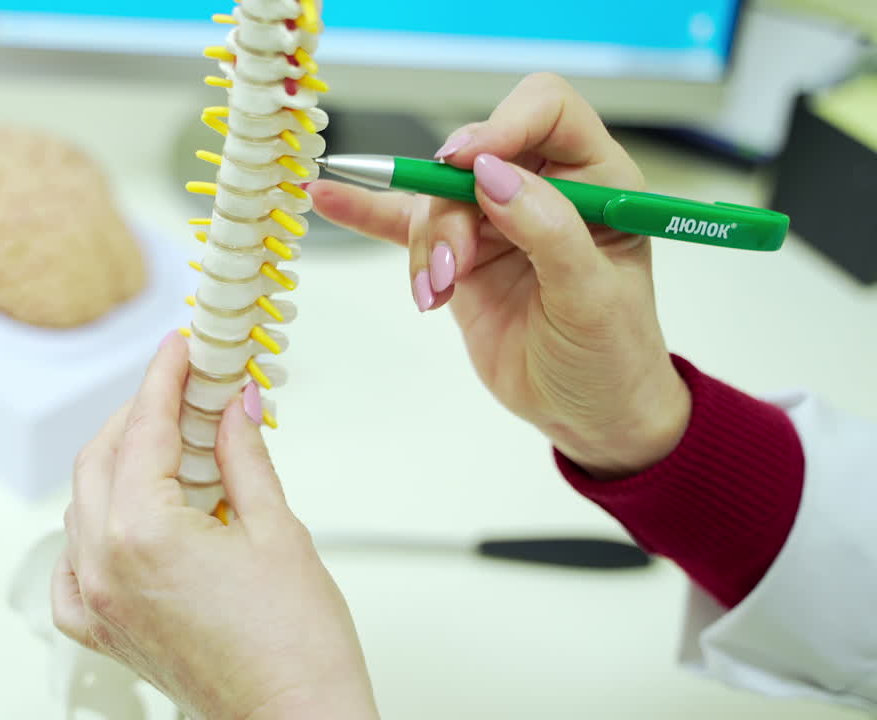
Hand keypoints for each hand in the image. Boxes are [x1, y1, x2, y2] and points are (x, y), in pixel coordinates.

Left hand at [53, 333, 378, 719]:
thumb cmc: (295, 646)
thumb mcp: (279, 530)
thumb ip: (245, 456)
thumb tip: (235, 405)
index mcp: (143, 533)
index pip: (144, 429)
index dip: (165, 378)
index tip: (181, 347)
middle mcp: (103, 566)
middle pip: (101, 458)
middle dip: (140, 413)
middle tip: (183, 386)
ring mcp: (97, 602)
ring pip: (84, 505)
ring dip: (120, 463)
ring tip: (172, 443)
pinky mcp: (104, 631)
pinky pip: (72, 565)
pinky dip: (92, 529)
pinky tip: (127, 516)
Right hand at [309, 73, 689, 476]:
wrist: (587, 415)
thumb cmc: (610, 356)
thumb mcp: (591, 297)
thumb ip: (548, 231)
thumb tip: (490, 172)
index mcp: (597, 179)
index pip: (547, 111)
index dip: (503, 125)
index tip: (466, 165)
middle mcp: (544, 187)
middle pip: (473, 157)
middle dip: (451, 210)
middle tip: (453, 267)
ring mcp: (496, 221)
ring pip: (436, 200)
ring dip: (426, 246)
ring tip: (435, 294)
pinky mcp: (460, 256)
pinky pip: (406, 225)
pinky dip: (367, 214)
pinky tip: (329, 198)